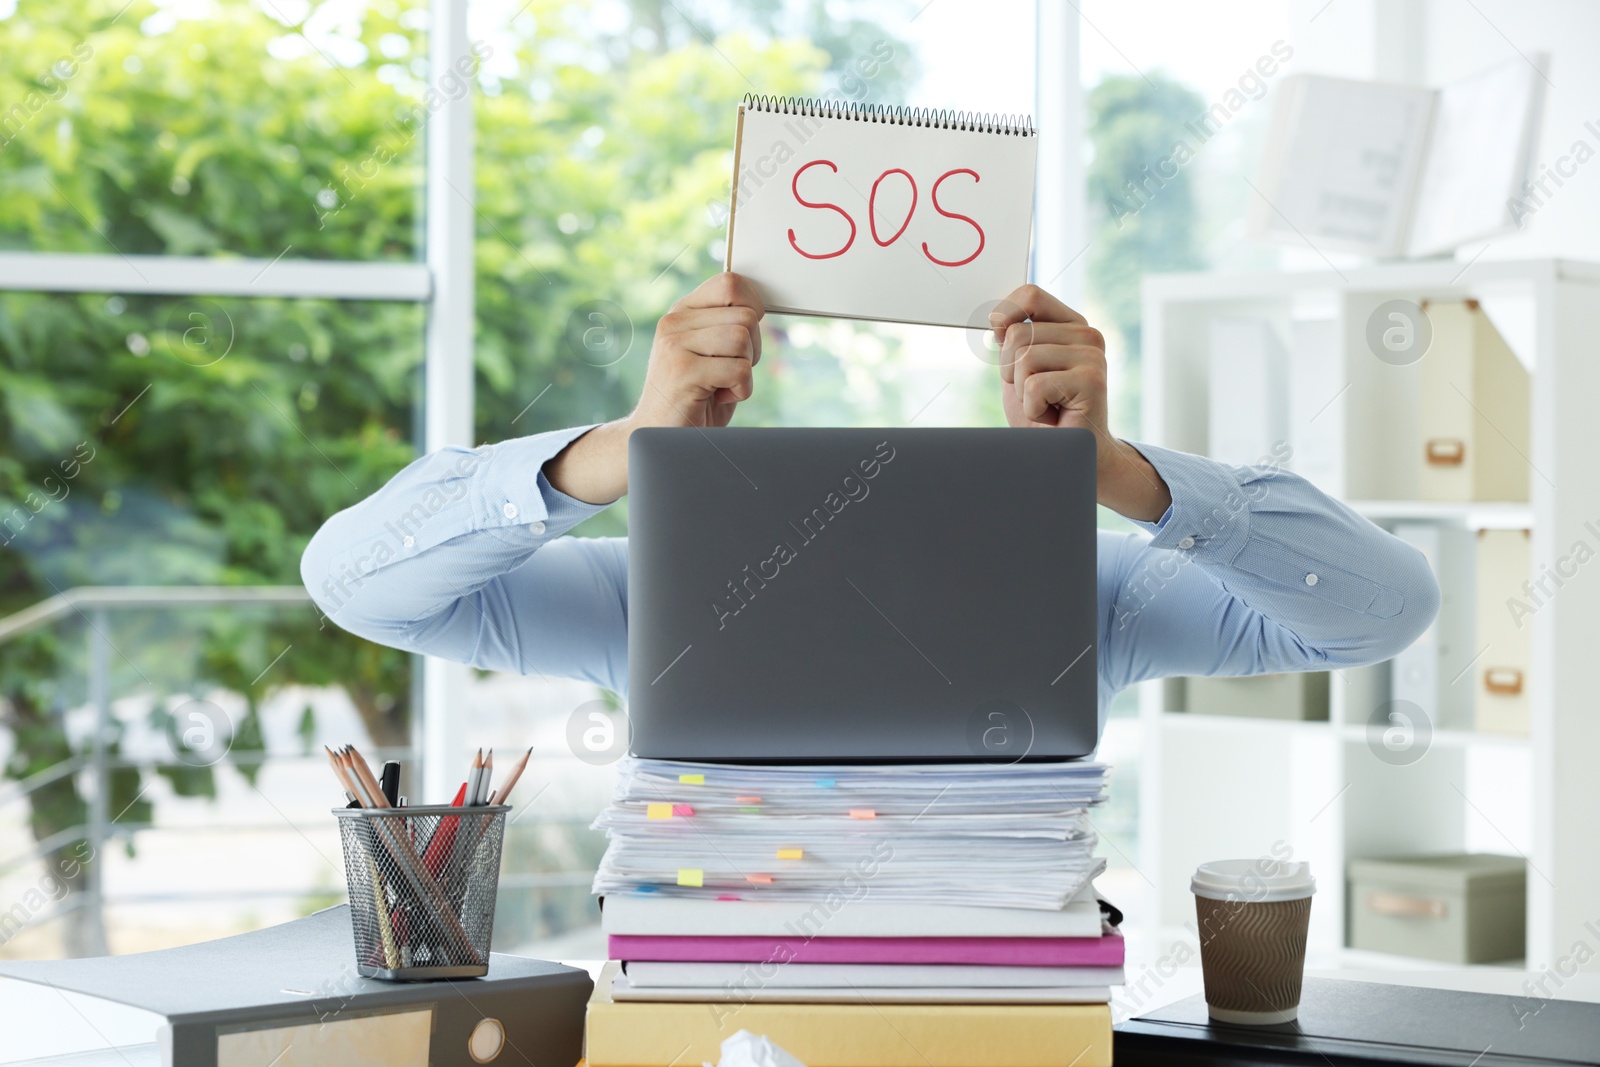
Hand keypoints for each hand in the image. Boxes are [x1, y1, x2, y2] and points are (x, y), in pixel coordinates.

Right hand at [544, 273, 764, 503]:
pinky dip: (740, 390)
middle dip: (752, 349)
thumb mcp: (710, 354)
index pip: (731, 282)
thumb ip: (727, 326)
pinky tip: (719, 398)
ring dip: (745, 370)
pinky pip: (739, 369)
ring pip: (743, 338)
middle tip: (730, 372)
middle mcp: (674, 323)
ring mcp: (675, 345)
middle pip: (746, 315)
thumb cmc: (694, 398)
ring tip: (722, 384)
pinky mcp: (683, 371)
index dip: (753, 307)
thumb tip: (759, 306)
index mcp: (682, 312)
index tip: (745, 339)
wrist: (657, 436)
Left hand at [990, 284, 1170, 521]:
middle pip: (1018, 332)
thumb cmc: (1044, 415)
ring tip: (1045, 405)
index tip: (997, 332)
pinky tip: (1053, 417)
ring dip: (1022, 391)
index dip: (1005, 312)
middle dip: (1010, 370)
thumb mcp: (1018, 371)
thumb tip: (998, 318)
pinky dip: (1033, 408)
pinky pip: (1034, 384)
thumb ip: (1011, 341)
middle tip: (1034, 394)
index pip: (1030, 294)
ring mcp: (1093, 356)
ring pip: (1024, 358)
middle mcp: (1087, 335)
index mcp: (1071, 326)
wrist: (1067, 456)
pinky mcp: (1092, 380)